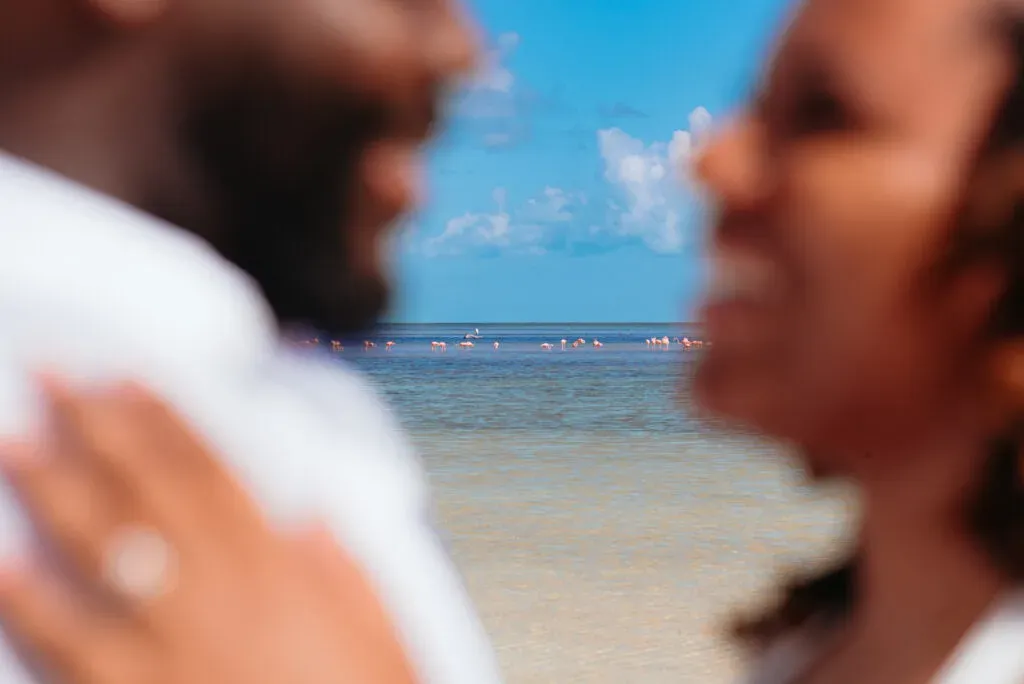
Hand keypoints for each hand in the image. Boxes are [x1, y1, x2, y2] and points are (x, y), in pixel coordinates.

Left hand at [0, 377, 417, 683]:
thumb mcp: (373, 619)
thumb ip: (337, 555)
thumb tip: (304, 496)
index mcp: (274, 564)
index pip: (209, 468)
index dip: (164, 414)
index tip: (123, 369)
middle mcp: (213, 592)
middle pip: (143, 491)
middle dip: (94, 425)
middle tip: (47, 370)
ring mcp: (165, 646)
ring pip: (97, 553)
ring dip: (50, 491)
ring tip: (12, 438)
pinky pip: (70, 645)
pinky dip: (31, 603)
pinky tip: (2, 563)